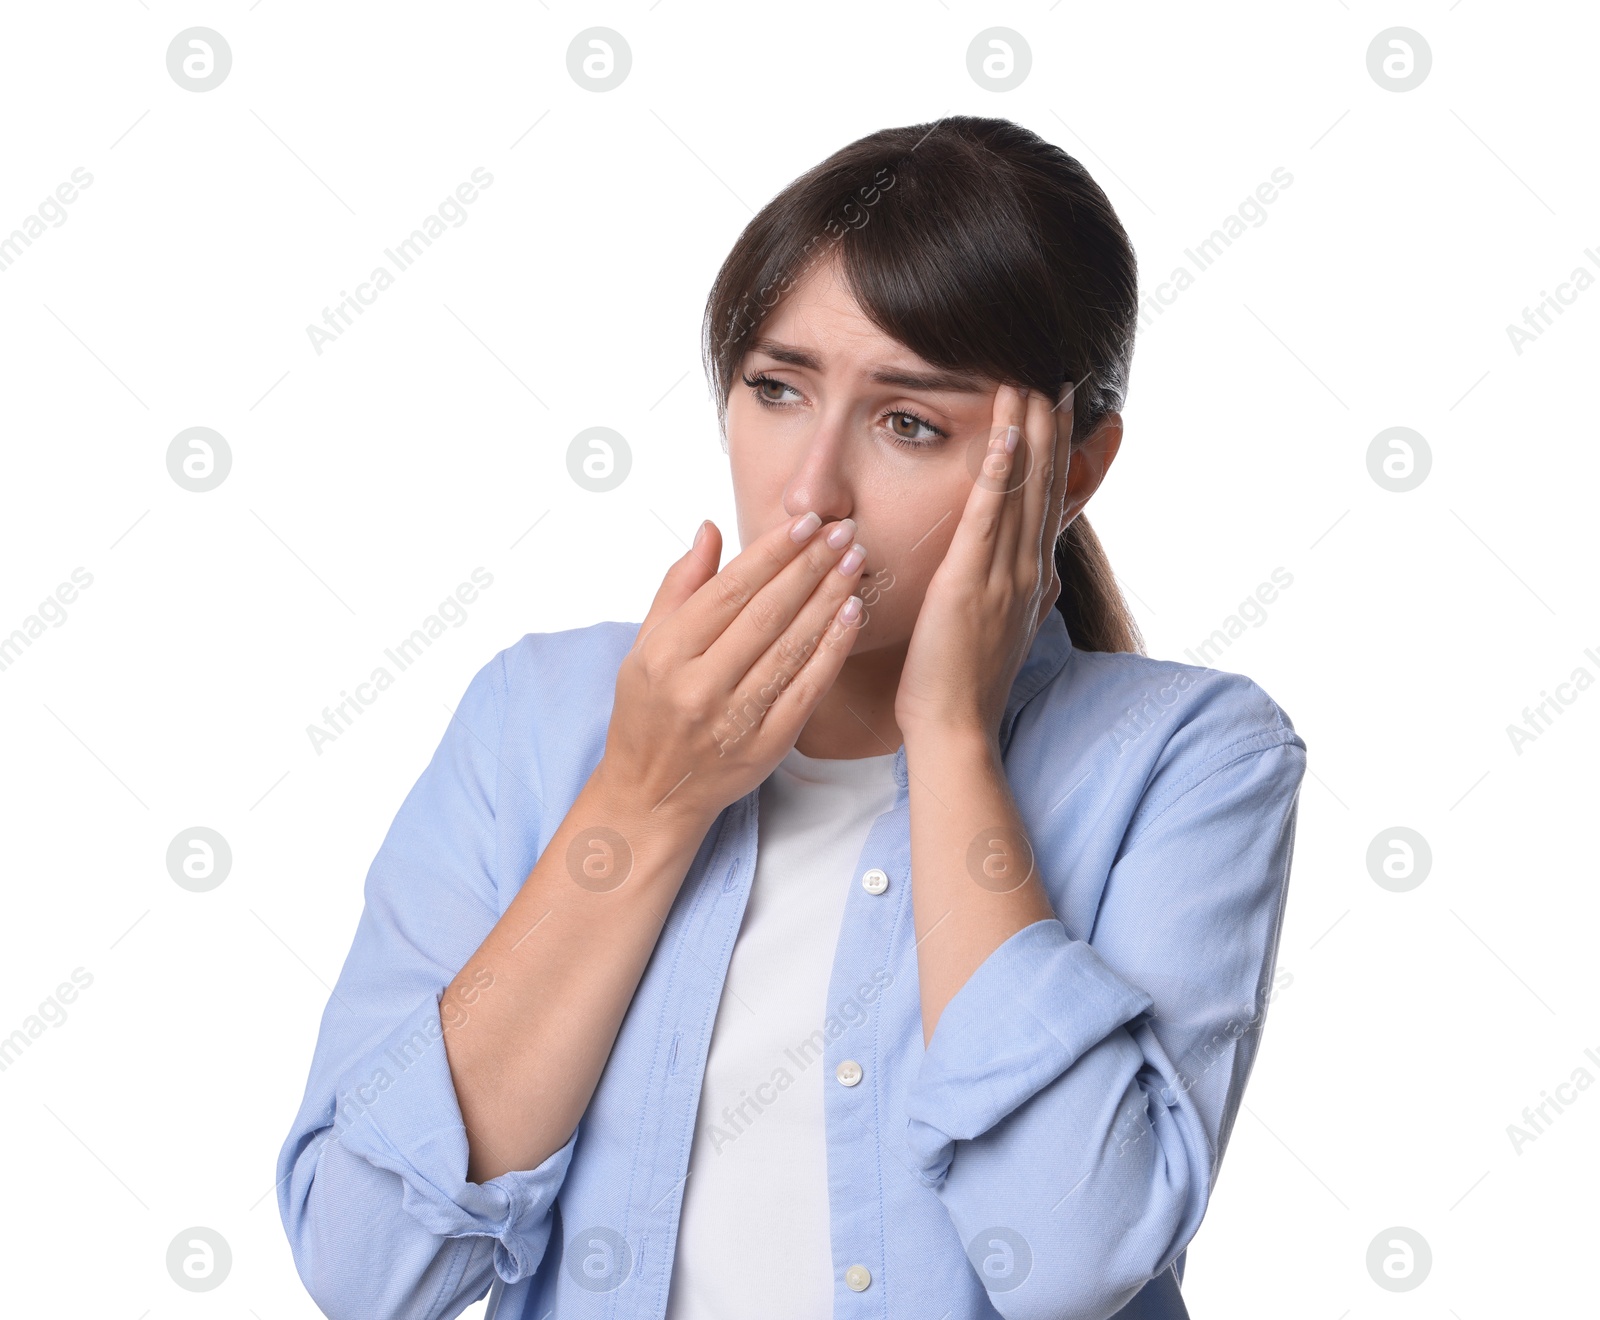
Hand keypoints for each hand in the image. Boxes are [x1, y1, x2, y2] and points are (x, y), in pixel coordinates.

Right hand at [599, 513, 867, 828]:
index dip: (772, 552)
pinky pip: (807, 690)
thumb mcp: (644, 646)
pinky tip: (852, 615)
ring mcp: (734, 719)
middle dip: (810, 566)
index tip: (806, 522)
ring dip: (829, 600)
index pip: (729, 590)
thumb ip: (678, 586)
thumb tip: (710, 530)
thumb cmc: (648, 712)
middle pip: (766, 614)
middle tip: (844, 532)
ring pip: (791, 648)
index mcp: (666, 654)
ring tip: (855, 564)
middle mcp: (699, 685)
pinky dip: (833, 650)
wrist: (651, 795)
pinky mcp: (765, 747)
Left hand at [893, 382, 1073, 744]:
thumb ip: (1023, 595)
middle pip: (1044, 484)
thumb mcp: (1004, 629)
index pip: (1048, 501)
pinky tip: (1006, 433)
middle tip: (1057, 376)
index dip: (1056, 451)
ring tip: (1031, 382)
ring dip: (1028, 433)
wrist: (954, 728)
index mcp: (1032, 577)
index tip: (1061, 407)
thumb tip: (1044, 576)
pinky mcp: (972, 583)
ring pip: (1022, 490)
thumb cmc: (963, 684)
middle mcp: (1028, 569)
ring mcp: (1005, 575)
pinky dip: (1000, 473)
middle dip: (1051, 427)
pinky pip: (988, 517)